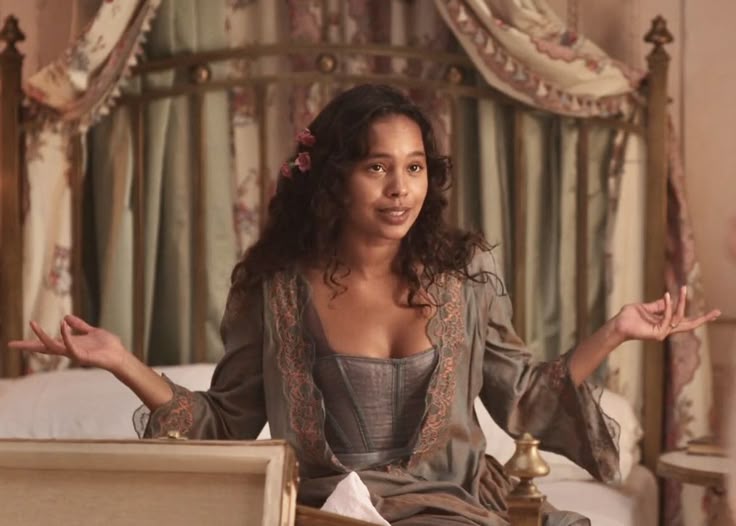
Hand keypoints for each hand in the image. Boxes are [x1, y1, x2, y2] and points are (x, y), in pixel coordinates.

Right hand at [8, 315, 127, 372]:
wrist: (120, 354)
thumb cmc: (107, 345)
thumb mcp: (91, 332)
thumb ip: (79, 326)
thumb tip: (66, 318)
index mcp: (69, 344)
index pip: (47, 343)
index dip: (32, 341)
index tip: (14, 342)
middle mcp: (69, 350)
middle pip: (44, 347)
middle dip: (28, 345)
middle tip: (11, 344)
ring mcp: (75, 354)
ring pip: (53, 347)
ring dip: (42, 336)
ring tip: (33, 324)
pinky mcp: (83, 356)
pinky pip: (71, 347)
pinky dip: (66, 336)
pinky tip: (62, 325)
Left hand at [613, 286, 720, 342]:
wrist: (617, 324)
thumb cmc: (629, 316)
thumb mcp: (645, 308)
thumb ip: (657, 305)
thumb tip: (668, 298)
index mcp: (665, 324)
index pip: (685, 320)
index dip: (698, 316)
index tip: (712, 312)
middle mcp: (667, 329)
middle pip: (690, 324)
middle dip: (704, 318)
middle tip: (718, 312)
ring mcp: (663, 332)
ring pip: (679, 317)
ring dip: (681, 302)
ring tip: (683, 289)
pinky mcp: (658, 333)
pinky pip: (667, 318)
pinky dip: (668, 306)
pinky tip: (667, 296)